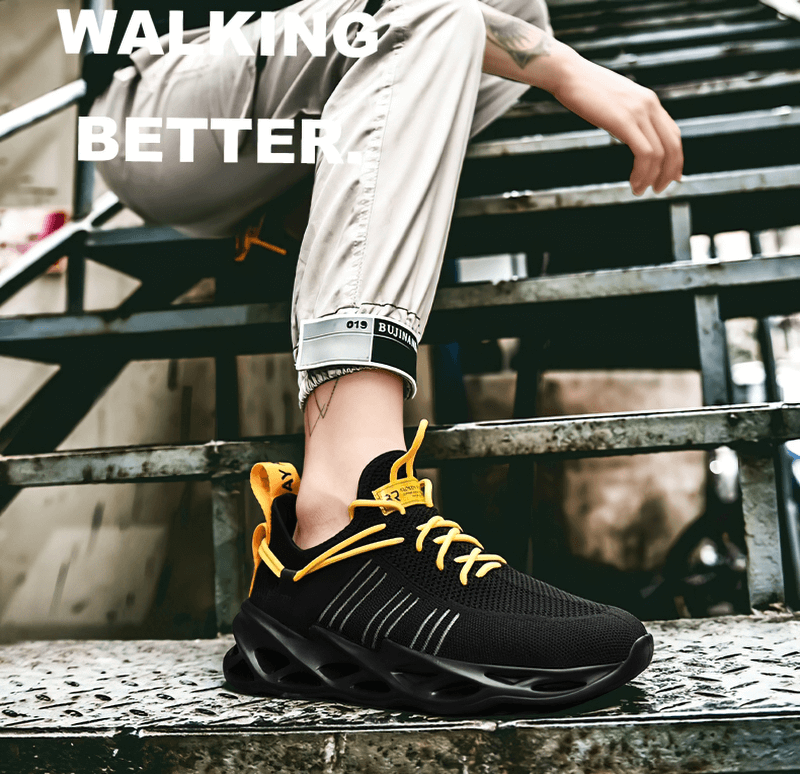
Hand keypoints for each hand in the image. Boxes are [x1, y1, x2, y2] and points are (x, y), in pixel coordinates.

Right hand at [550, 53, 682, 194]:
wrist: (568, 74)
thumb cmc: (583, 89)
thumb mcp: (613, 101)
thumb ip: (625, 114)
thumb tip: (626, 129)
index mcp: (648, 100)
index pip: (673, 133)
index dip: (676, 158)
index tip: (669, 176)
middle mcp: (649, 104)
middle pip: (673, 144)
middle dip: (669, 172)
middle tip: (659, 189)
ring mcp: (639, 112)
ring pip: (661, 153)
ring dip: (653, 177)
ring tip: (640, 190)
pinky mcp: (625, 121)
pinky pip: (645, 153)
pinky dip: (643, 172)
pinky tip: (634, 182)